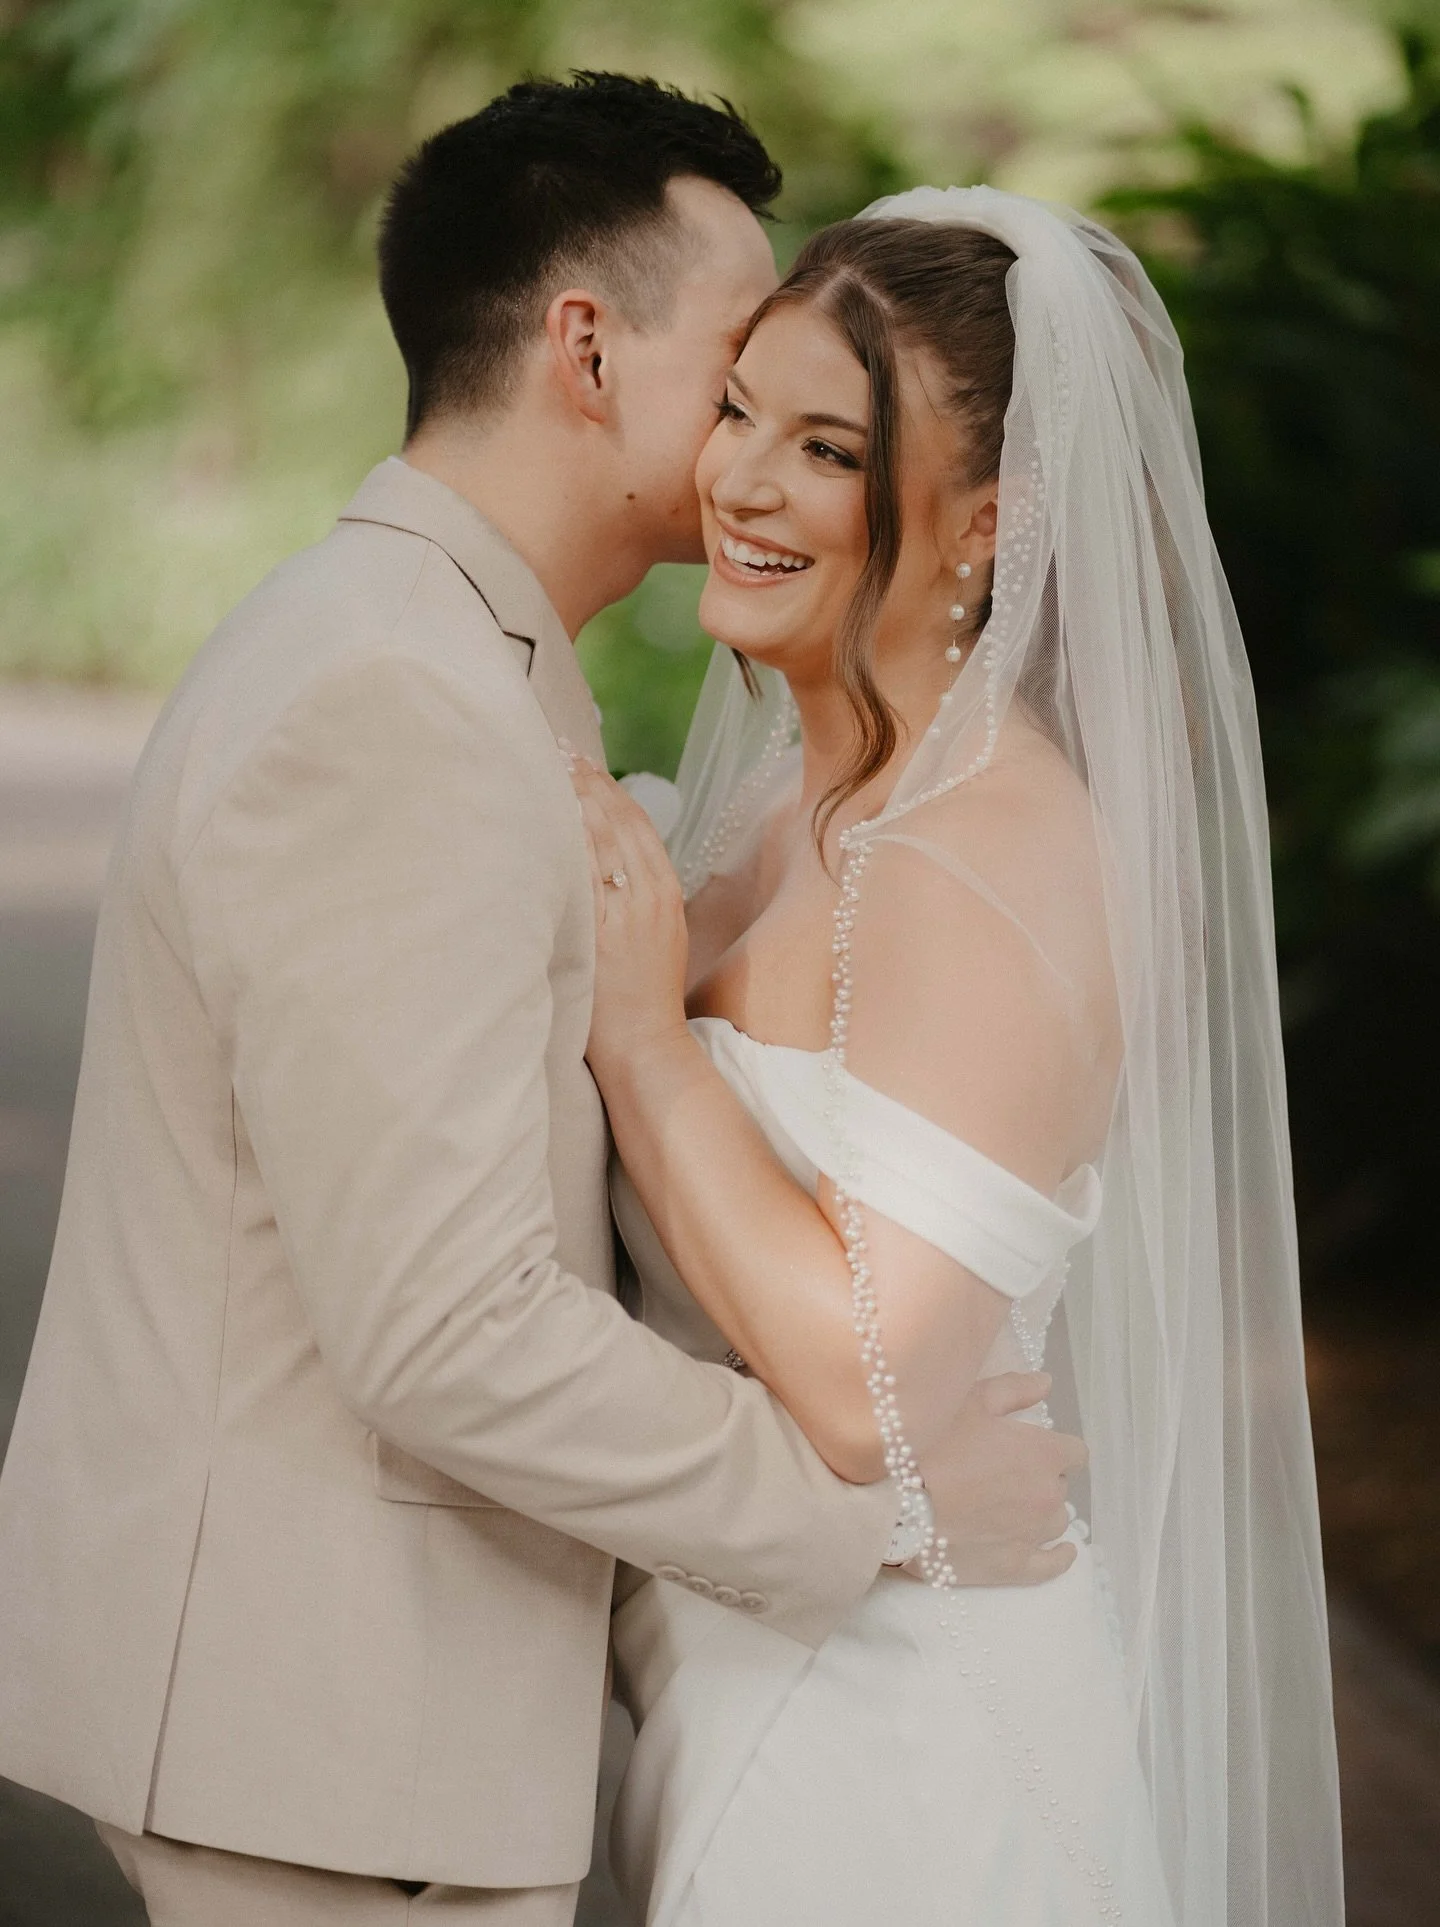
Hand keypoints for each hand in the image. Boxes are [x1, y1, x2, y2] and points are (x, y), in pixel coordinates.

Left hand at [567, 753, 689, 1073]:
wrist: (648, 1047)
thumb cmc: (644, 999)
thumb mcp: (656, 938)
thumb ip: (634, 899)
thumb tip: (601, 866)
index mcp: (667, 891)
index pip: (636, 823)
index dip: (608, 787)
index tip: (582, 761)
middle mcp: (650, 894)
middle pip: (617, 820)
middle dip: (585, 781)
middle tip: (556, 750)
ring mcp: (626, 912)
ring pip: (600, 839)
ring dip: (572, 800)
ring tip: (545, 769)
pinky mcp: (601, 933)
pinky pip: (582, 874)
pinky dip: (565, 840)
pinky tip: (544, 817)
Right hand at [916, 1372, 1087, 1585]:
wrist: (895, 1504)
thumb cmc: (932, 1443)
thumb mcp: (971, 1400)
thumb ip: (1015, 1390)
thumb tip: (1046, 1383)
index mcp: (1044, 1453)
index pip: (1074, 1452)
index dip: (1052, 1447)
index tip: (1028, 1447)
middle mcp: (1048, 1495)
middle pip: (1059, 1485)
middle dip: (1038, 1477)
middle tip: (1001, 1472)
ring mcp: (1033, 1535)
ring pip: (1054, 1521)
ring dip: (1040, 1511)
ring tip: (1010, 1507)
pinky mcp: (1015, 1568)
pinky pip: (1052, 1566)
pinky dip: (1059, 1557)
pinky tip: (1063, 1552)